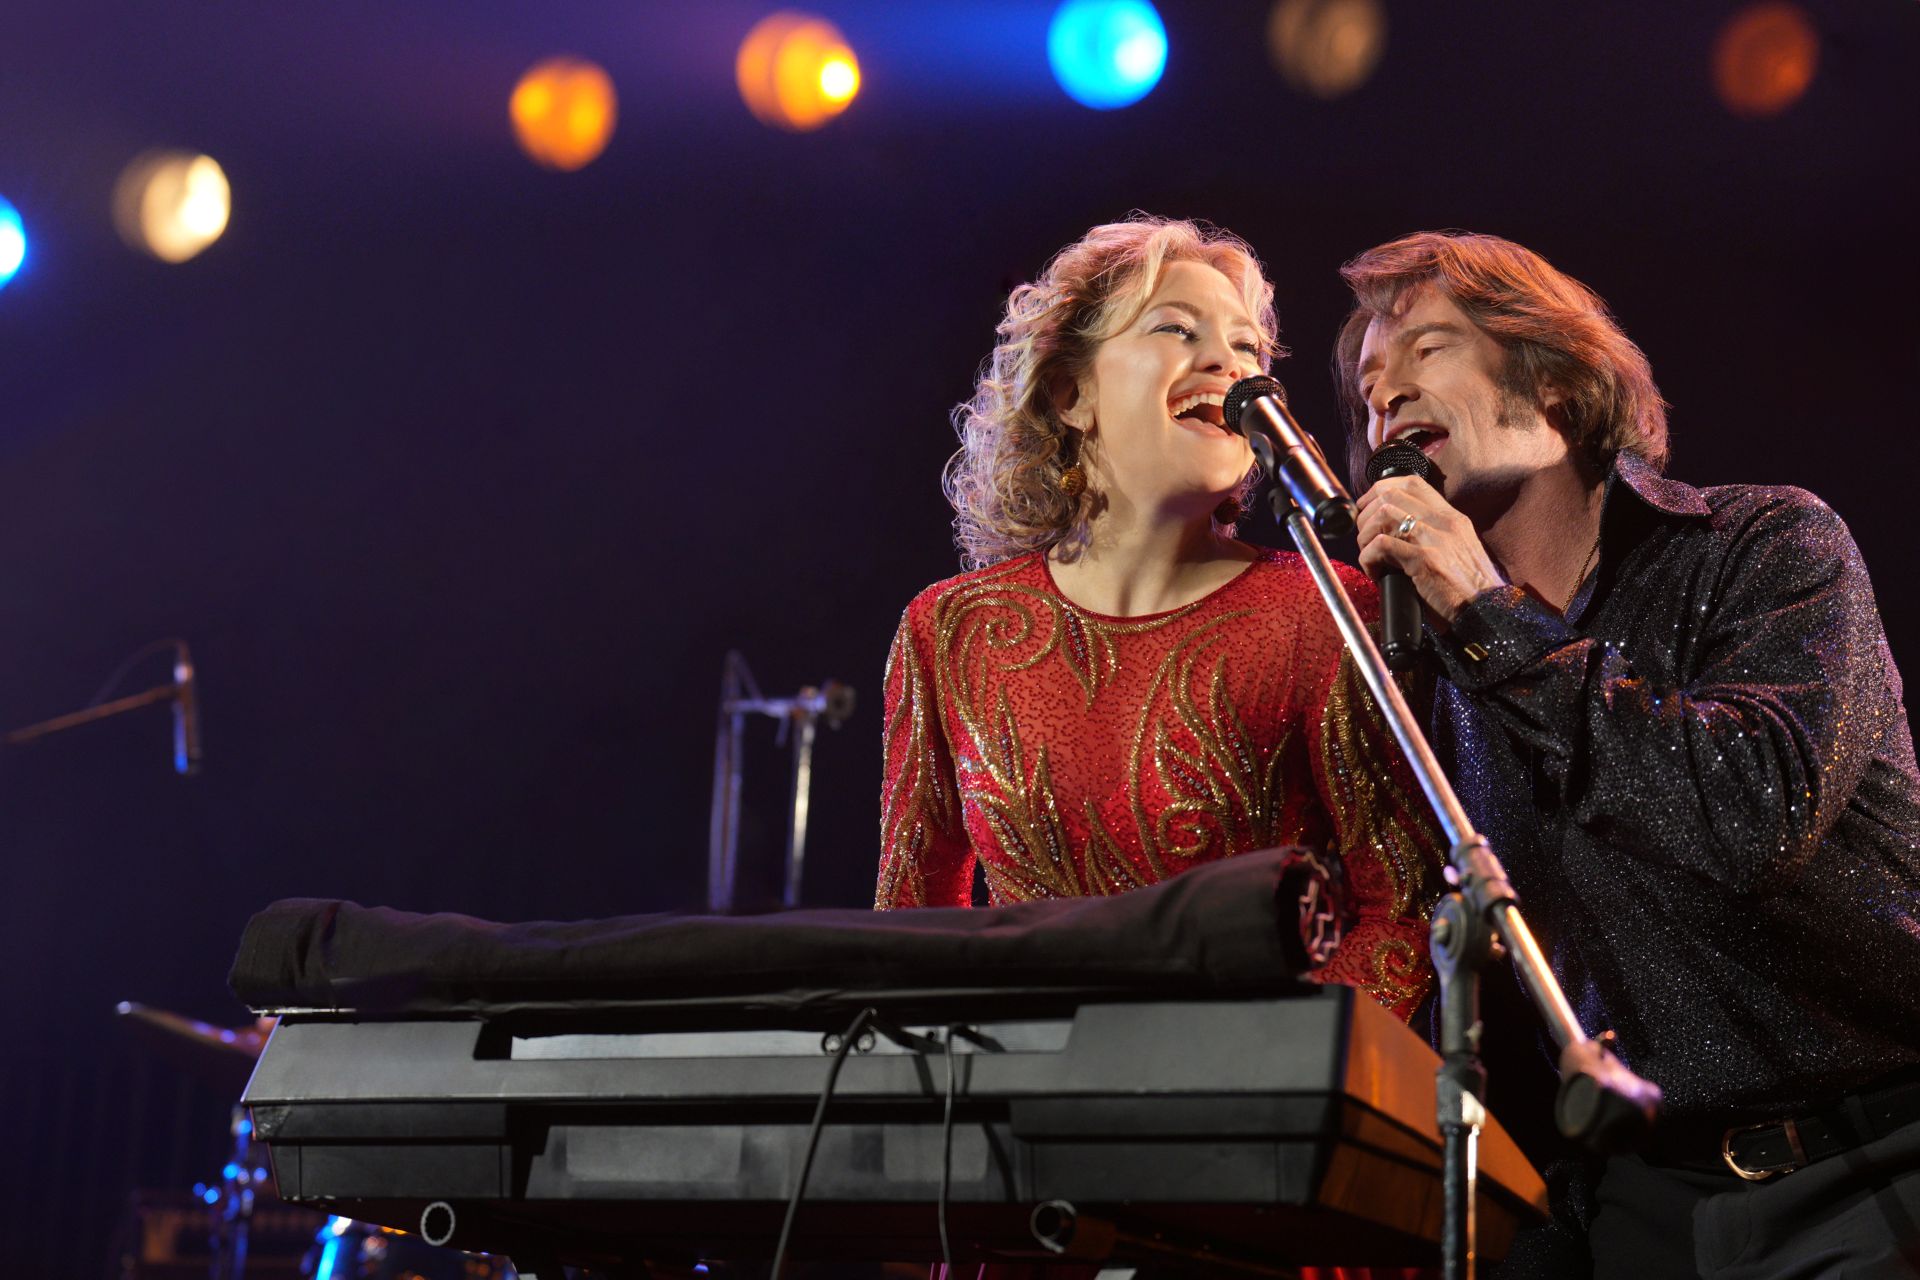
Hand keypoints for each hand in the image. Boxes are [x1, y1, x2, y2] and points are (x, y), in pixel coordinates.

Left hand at [1356, 475, 1505, 625]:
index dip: (1382, 490)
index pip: (1412, 483)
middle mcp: (1444, 522)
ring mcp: (1435, 539)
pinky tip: (1375, 573)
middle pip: (1391, 494)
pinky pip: (1382, 545)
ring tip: (1370, 557)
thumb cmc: (1467, 588)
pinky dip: (1369, 559)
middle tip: (1365, 539)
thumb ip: (1432, 534)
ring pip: (1383, 515)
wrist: (1487, 611)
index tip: (1369, 509)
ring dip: (1365, 537)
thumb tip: (1395, 531)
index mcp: (1451, 517)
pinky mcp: (1425, 560)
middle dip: (1366, 514)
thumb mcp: (1456, 549)